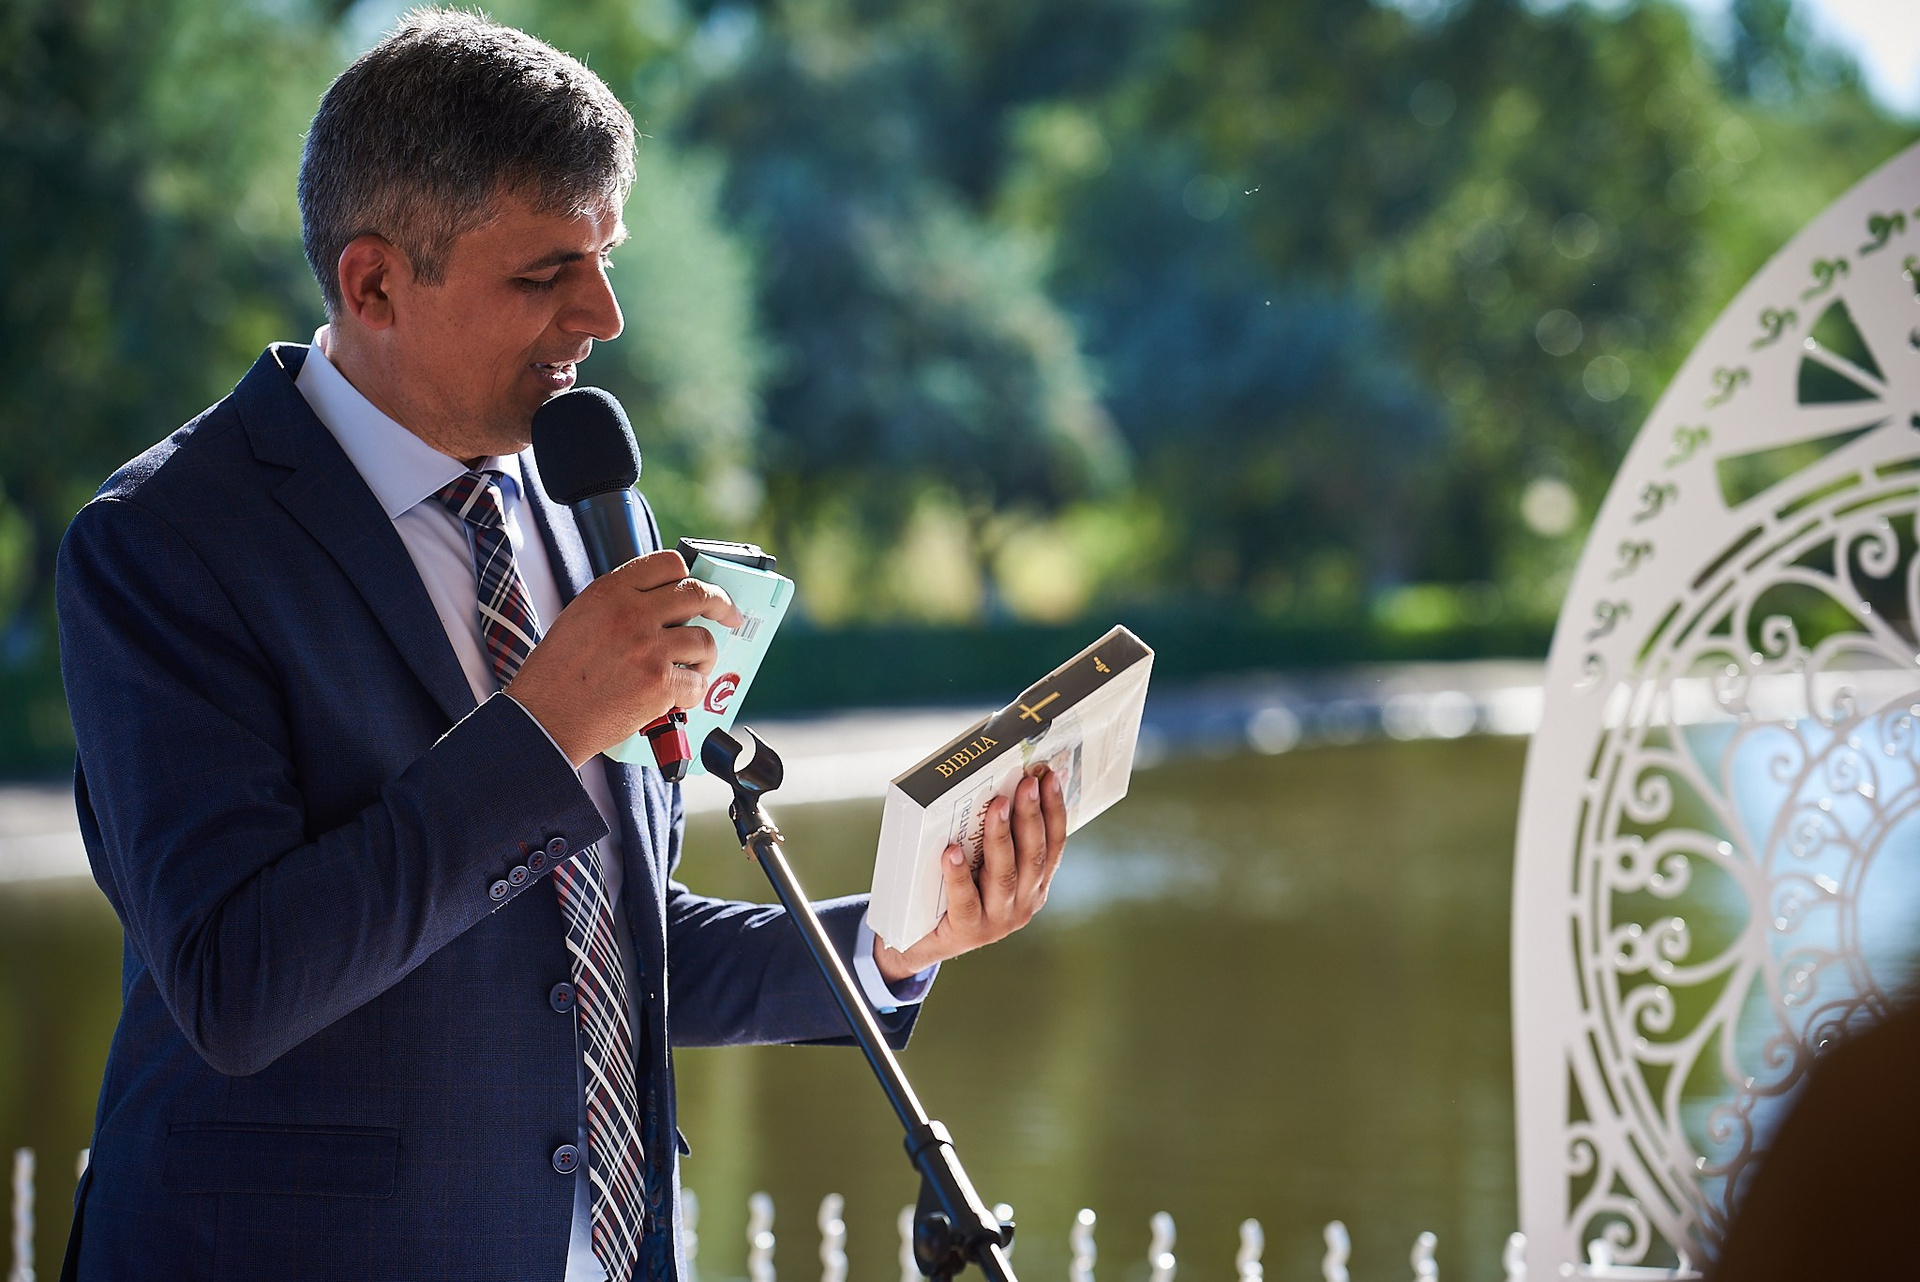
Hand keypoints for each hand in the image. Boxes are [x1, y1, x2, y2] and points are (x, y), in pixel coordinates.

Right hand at [505, 550, 743, 765]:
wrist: (545, 719)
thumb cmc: (558, 674)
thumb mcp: (581, 618)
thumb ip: (620, 604)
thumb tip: (664, 603)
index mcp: (610, 592)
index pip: (668, 564)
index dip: (689, 576)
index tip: (700, 588)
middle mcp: (631, 613)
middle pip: (698, 593)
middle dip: (722, 605)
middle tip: (730, 616)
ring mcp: (648, 648)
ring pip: (704, 640)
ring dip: (705, 658)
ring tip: (692, 670)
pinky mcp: (659, 683)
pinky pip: (698, 681)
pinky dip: (694, 692)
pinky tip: (678, 698)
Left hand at [874, 766, 1067, 982]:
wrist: (923, 941)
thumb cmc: (955, 891)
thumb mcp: (984, 864)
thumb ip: (995, 838)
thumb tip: (996, 784)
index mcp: (1036, 884)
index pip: (1054, 843)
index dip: (1055, 810)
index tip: (1050, 777)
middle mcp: (1025, 903)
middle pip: (1034, 855)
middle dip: (1031, 815)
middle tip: (1027, 782)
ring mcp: (999, 920)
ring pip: (1005, 875)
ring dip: (1002, 837)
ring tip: (996, 806)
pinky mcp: (969, 932)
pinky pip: (965, 901)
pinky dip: (958, 875)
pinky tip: (952, 852)